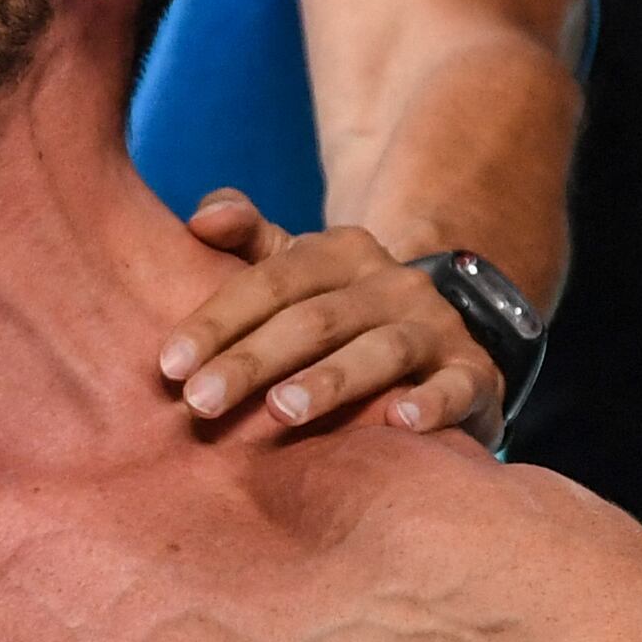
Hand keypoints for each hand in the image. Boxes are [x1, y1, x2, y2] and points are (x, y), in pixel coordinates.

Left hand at [162, 195, 506, 441]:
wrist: (441, 342)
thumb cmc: (339, 314)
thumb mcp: (294, 271)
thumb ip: (245, 238)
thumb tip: (202, 218)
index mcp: (339, 251)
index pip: (269, 281)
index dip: (216, 321)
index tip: (168, 366)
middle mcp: (390, 282)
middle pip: (314, 319)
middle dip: (252, 361)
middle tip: (200, 404)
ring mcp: (436, 327)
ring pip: (380, 350)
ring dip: (329, 381)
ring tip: (281, 412)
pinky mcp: (473, 375)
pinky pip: (455, 387)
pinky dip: (431, 404)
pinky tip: (399, 422)